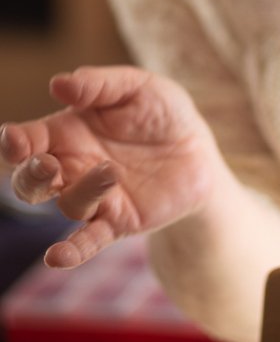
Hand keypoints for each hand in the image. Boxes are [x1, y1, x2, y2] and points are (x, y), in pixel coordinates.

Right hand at [0, 66, 221, 267]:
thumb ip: (99, 84)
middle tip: (46, 165)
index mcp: (68, 130)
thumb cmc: (161, 111)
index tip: (14, 140)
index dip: (15, 141)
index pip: (29, 139)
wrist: (199, 150)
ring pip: (67, 203)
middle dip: (31, 175)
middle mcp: (73, 166)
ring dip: (83, 192)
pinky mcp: (117, 222)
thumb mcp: (137, 86)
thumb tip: (58, 83)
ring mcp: (94, 197)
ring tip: (110, 172)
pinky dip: (71, 251)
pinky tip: (57, 258)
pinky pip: (87, 241)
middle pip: (32, 180)